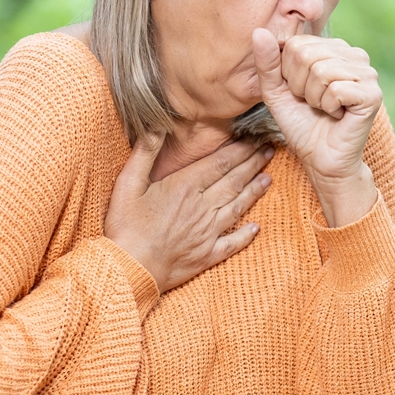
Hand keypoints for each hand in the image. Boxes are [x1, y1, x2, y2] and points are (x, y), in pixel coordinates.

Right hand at [104, 134, 272, 291]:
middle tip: (270, 150)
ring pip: (238, 207)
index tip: (255, 138)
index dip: (241, 149)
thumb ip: (144, 154)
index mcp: (184, 187)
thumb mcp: (127, 184)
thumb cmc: (125, 226)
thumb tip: (157, 127)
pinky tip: (256, 227)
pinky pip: (233, 243)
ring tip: (268, 178)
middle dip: (254, 163)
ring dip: (254, 192)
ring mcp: (208, 232)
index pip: (221, 163)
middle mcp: (202, 207)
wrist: (129, 268)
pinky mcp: (208, 255)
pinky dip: (246, 235)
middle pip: (234, 181)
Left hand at [252, 29, 379, 226]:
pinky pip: (335, 89)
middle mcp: (355, 55)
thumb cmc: (301, 124)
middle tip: (313, 103)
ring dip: (314, 98)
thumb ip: (268, 62)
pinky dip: (328, 107)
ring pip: (321, 71)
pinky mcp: (372, 94)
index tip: (301, 92)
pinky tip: (338, 115)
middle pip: (307, 55)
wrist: (320, 158)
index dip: (289, 74)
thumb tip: (259, 31)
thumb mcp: (276, 91)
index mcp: (334, 48)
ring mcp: (368, 73)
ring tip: (325, 109)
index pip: (297, 44)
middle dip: (300, 86)